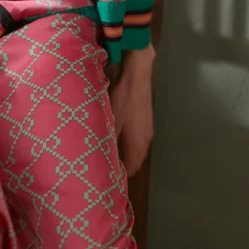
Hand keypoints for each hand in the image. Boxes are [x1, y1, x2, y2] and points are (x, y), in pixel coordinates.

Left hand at [108, 45, 154, 176]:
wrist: (136, 73)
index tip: (104, 173)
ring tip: (105, 148)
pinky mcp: (145, 118)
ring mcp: (147, 128)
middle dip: (120, 163)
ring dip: (123, 150)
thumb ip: (107, 142)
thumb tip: (101, 161)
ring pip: (134, 147)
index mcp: (138, 145)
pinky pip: (135, 136)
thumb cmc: (122, 98)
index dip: (119, 174)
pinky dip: (126, 139)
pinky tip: (114, 132)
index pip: (131, 170)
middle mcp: (146, 140)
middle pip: (134, 159)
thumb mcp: (110, 122)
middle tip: (101, 161)